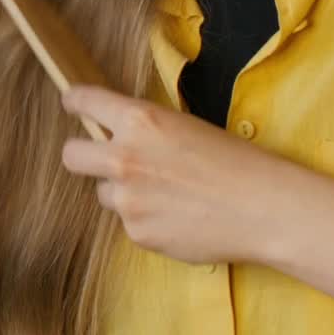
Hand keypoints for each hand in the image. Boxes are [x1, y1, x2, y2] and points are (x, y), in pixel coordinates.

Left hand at [60, 84, 280, 266]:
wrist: (263, 207)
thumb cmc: (234, 161)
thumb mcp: (185, 126)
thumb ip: (144, 130)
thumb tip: (118, 135)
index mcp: (139, 120)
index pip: (85, 102)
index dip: (76, 101)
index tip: (72, 103)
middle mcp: (123, 157)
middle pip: (71, 155)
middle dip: (82, 154)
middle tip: (101, 158)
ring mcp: (127, 200)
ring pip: (104, 193)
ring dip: (123, 192)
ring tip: (166, 193)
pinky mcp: (137, 233)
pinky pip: (129, 222)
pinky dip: (147, 219)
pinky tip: (179, 216)